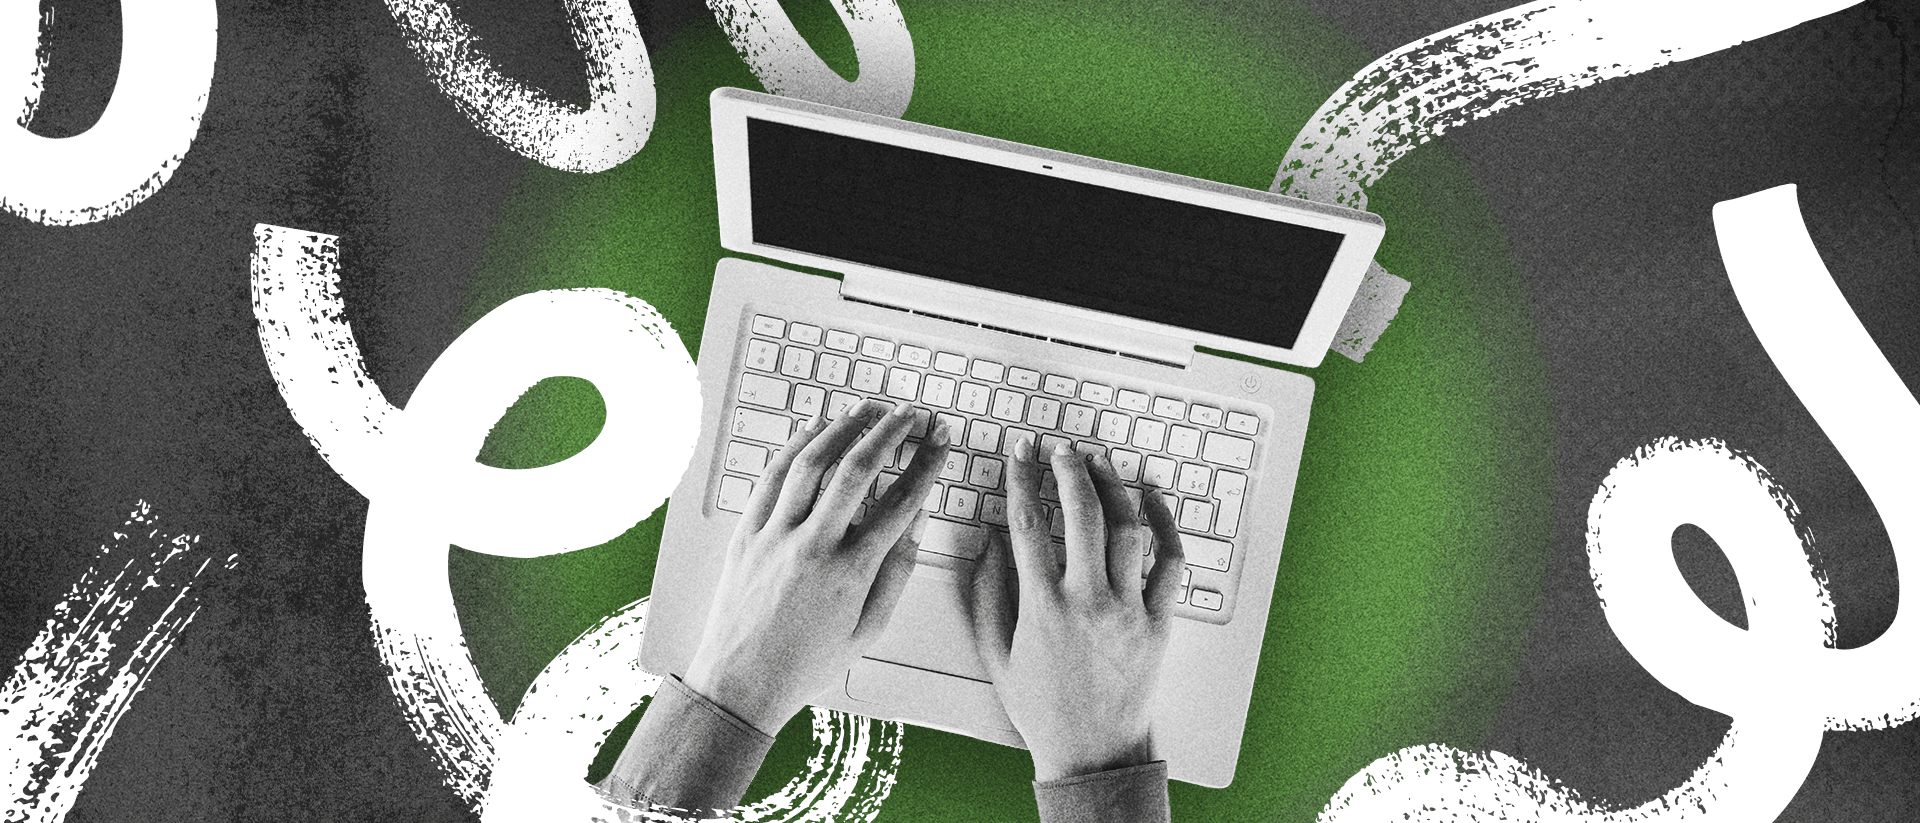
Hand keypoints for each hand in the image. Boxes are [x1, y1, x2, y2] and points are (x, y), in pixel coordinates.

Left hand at [683, 400, 950, 734]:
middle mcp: (813, 546)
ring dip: (844, 427)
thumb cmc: (805, 663)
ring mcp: (775, 536)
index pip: (901, 500)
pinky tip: (815, 430)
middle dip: (891, 431)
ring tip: (867, 410)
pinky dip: (796, 446)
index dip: (928, 463)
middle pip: (859, 468)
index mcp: (851, 572)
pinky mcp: (746, 533)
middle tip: (911, 414)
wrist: (741, 683)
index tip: (940, 441)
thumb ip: (897, 571)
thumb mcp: (869, 628)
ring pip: (812, 462)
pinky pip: (772, 477)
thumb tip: (918, 520)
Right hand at [964, 440, 1186, 781]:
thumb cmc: (1043, 707)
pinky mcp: (1159, 621)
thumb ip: (986, 594)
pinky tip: (1153, 498)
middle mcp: (1087, 602)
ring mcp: (1128, 610)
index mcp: (1042, 607)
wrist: (1093, 750)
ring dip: (1114, 486)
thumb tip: (989, 542)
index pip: (1028, 524)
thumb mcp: (996, 654)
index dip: (1021, 479)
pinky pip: (1171, 562)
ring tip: (1102, 462)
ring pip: (1128, 527)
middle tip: (1062, 449)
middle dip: (1069, 469)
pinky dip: (1166, 525)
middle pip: (1081, 513)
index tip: (1020, 452)